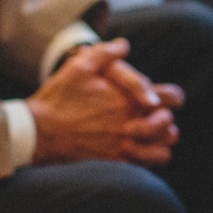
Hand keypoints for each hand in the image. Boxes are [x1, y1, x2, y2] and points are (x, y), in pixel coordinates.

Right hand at [26, 40, 180, 166]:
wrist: (39, 131)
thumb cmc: (59, 98)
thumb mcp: (78, 67)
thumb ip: (105, 54)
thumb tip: (124, 45)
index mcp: (129, 101)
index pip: (171, 98)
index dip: (173, 98)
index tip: (163, 100)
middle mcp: (131, 125)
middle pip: (171, 127)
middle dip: (166, 122)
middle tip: (155, 119)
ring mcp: (124, 146)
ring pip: (163, 152)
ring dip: (160, 143)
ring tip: (149, 138)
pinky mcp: (115, 163)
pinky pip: (145, 167)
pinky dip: (146, 160)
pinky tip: (134, 151)